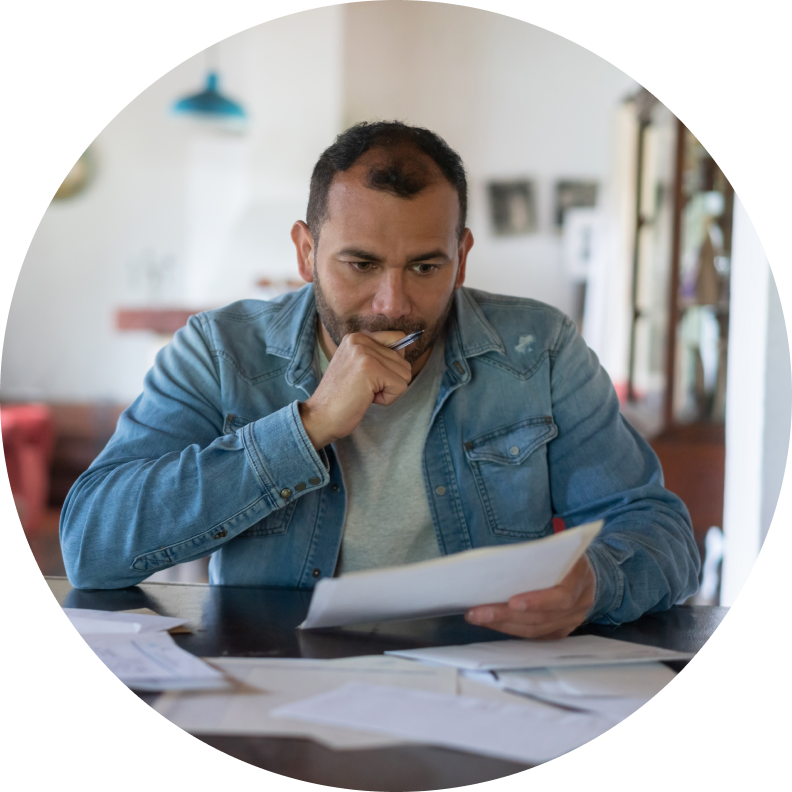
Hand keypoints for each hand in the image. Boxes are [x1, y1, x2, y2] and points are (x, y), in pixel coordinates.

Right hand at [299, 331, 411, 448]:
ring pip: (404, 374)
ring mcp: (364, 353)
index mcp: (357, 337)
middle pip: (403, 361)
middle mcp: (360, 340)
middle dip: (389, 381)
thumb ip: (379, 354)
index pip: (398, 338)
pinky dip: (388, 399)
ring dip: (389, 390)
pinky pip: (400, 386)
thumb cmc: (341, 397)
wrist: (320, 416)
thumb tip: (407, 345)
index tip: (372, 377)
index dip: (392, 364)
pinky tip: (367, 398)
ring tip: (365, 393)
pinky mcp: (370, 369)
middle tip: (364, 388)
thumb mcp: (357, 366)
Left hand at [464, 554, 595, 638]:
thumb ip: (539, 553)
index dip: (537, 601)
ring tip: (477, 617)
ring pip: (536, 629)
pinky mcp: (561, 630)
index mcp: (580, 577)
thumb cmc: (566, 555)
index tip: (511, 601)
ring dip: (503, 625)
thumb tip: (501, 559)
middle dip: (506, 615)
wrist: (590, 574)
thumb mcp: (559, 547)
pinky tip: (492, 623)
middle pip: (542, 616)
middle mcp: (580, 603)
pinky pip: (535, 635)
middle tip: (477, 612)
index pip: (561, 596)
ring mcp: (572, 620)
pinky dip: (511, 629)